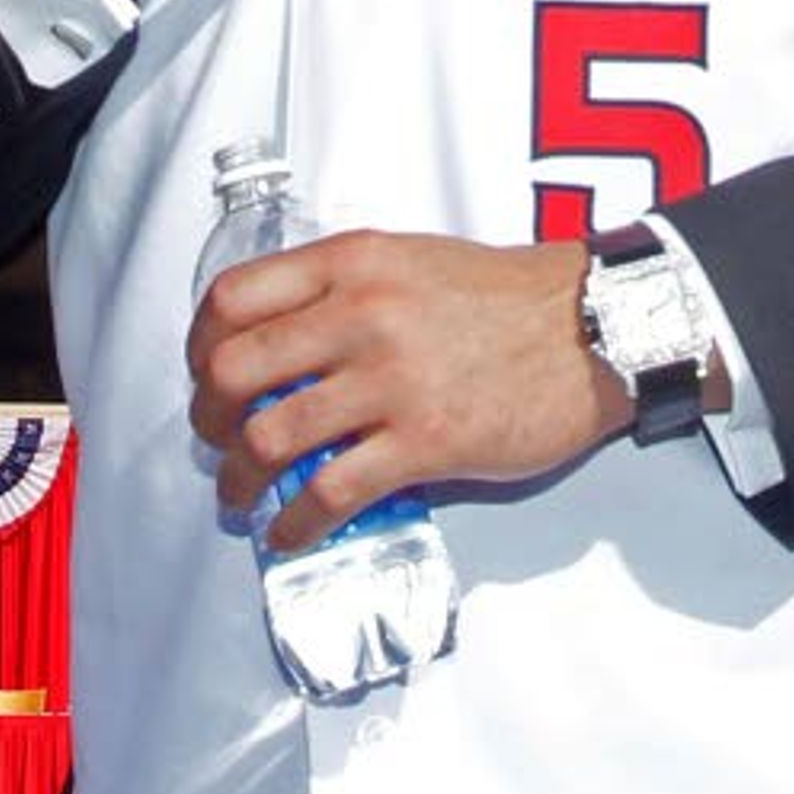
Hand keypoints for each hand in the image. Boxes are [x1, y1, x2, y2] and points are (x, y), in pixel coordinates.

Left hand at [187, 230, 620, 552]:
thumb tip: (280, 345)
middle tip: (216, 440)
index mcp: (352, 263)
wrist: (593, 329)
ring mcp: (392, 380)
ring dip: (239, 480)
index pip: (232, 298)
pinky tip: (290, 532)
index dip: (200, 346)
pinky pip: (331, 492)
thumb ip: (342, 290)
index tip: (206, 375)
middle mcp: (361, 315)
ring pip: (271, 438)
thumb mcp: (410, 260)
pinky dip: (295, 522)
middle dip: (208, 418)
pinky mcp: (426, 442)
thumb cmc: (505, 297)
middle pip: (235, 372)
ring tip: (240, 498)